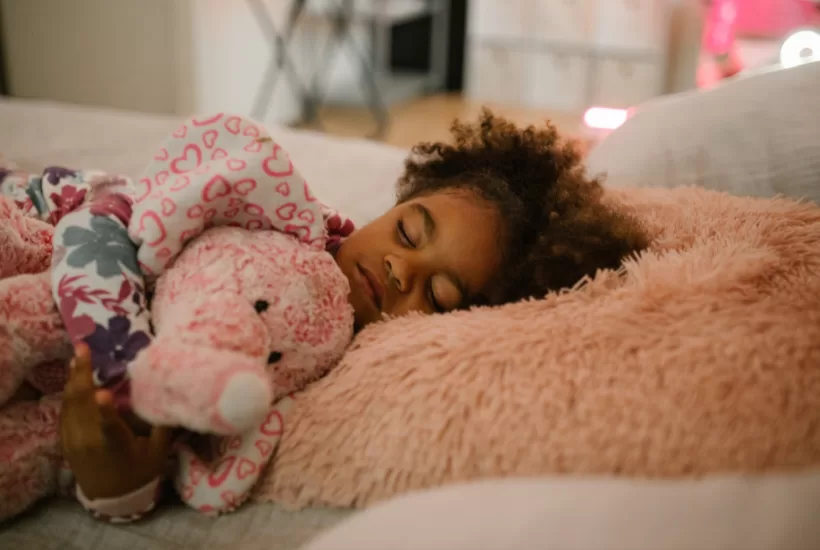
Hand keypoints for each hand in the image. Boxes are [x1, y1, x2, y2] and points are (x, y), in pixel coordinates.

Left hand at [60, 344, 170, 499]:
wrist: (110, 496)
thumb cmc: (139, 471)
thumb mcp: (158, 451)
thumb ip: (161, 422)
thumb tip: (169, 391)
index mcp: (115, 447)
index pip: (109, 429)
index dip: (106, 412)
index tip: (104, 393)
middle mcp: (89, 442)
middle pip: (81, 405)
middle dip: (81, 374)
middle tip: (83, 348)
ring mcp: (73, 440)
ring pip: (69, 403)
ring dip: (73, 378)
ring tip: (78, 356)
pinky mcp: (65, 438)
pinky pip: (66, 409)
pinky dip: (71, 391)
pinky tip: (76, 376)